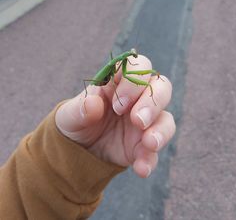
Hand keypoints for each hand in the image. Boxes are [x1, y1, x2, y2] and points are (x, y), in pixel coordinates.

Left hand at [55, 55, 175, 177]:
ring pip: (166, 118)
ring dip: (161, 130)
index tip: (117, 104)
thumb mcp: (69, 114)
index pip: (138, 67)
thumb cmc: (76, 122)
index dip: (133, 82)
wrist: (79, 150)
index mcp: (118, 83)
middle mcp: (136, 99)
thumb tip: (93, 103)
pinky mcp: (144, 145)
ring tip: (148, 143)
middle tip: (135, 120)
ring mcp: (144, 122)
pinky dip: (151, 159)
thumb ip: (79, 108)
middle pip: (161, 87)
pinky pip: (156, 150)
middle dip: (152, 103)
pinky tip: (141, 168)